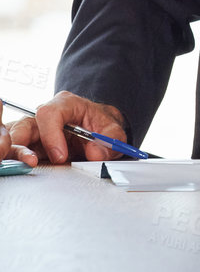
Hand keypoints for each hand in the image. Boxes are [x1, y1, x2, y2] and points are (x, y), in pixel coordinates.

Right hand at [3, 92, 128, 164]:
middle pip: (23, 126)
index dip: (51, 135)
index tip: (61, 157)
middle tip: (31, 163)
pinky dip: (15, 158)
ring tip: (25, 166)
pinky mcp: (28, 143)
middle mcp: (45, 116)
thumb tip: (95, 154)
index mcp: (65, 104)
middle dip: (22, 145)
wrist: (98, 128)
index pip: (49, 114)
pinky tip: (19, 167)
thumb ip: (110, 140)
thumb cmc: (101, 124)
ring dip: (15, 153)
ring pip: (14, 138)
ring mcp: (34, 129)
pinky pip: (14, 149)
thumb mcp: (114, 129)